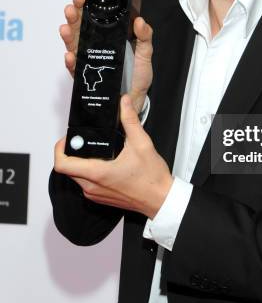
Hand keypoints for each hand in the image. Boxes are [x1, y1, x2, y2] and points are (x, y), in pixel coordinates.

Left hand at [54, 95, 172, 217]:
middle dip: (71, 152)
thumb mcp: (142, 143)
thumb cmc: (152, 178)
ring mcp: (94, 194)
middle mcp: (92, 187)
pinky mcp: (99, 198)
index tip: (68, 138)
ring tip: (95, 149)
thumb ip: (130, 120)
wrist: (161, 199)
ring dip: (79, 163)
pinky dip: (88, 172)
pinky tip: (104, 162)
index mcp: (98, 173)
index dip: (60, 148)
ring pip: (75, 176)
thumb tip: (123, 103)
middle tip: (83, 140)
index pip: (62, 164)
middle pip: (67, 169)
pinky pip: (84, 184)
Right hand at [59, 0, 152, 113]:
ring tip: (66, 27)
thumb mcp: (145, 53)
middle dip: (74, 16)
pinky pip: (75, 68)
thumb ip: (145, 37)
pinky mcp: (86, 77)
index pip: (94, 18)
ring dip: (68, 35)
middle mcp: (95, 46)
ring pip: (73, 44)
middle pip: (80, 28)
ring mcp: (89, 61)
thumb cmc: (138, 77)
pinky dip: (71, 62)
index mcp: (108, 37)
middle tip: (72, 7)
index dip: (87, 5)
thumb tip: (140, 21)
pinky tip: (71, 56)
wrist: (134, 100)